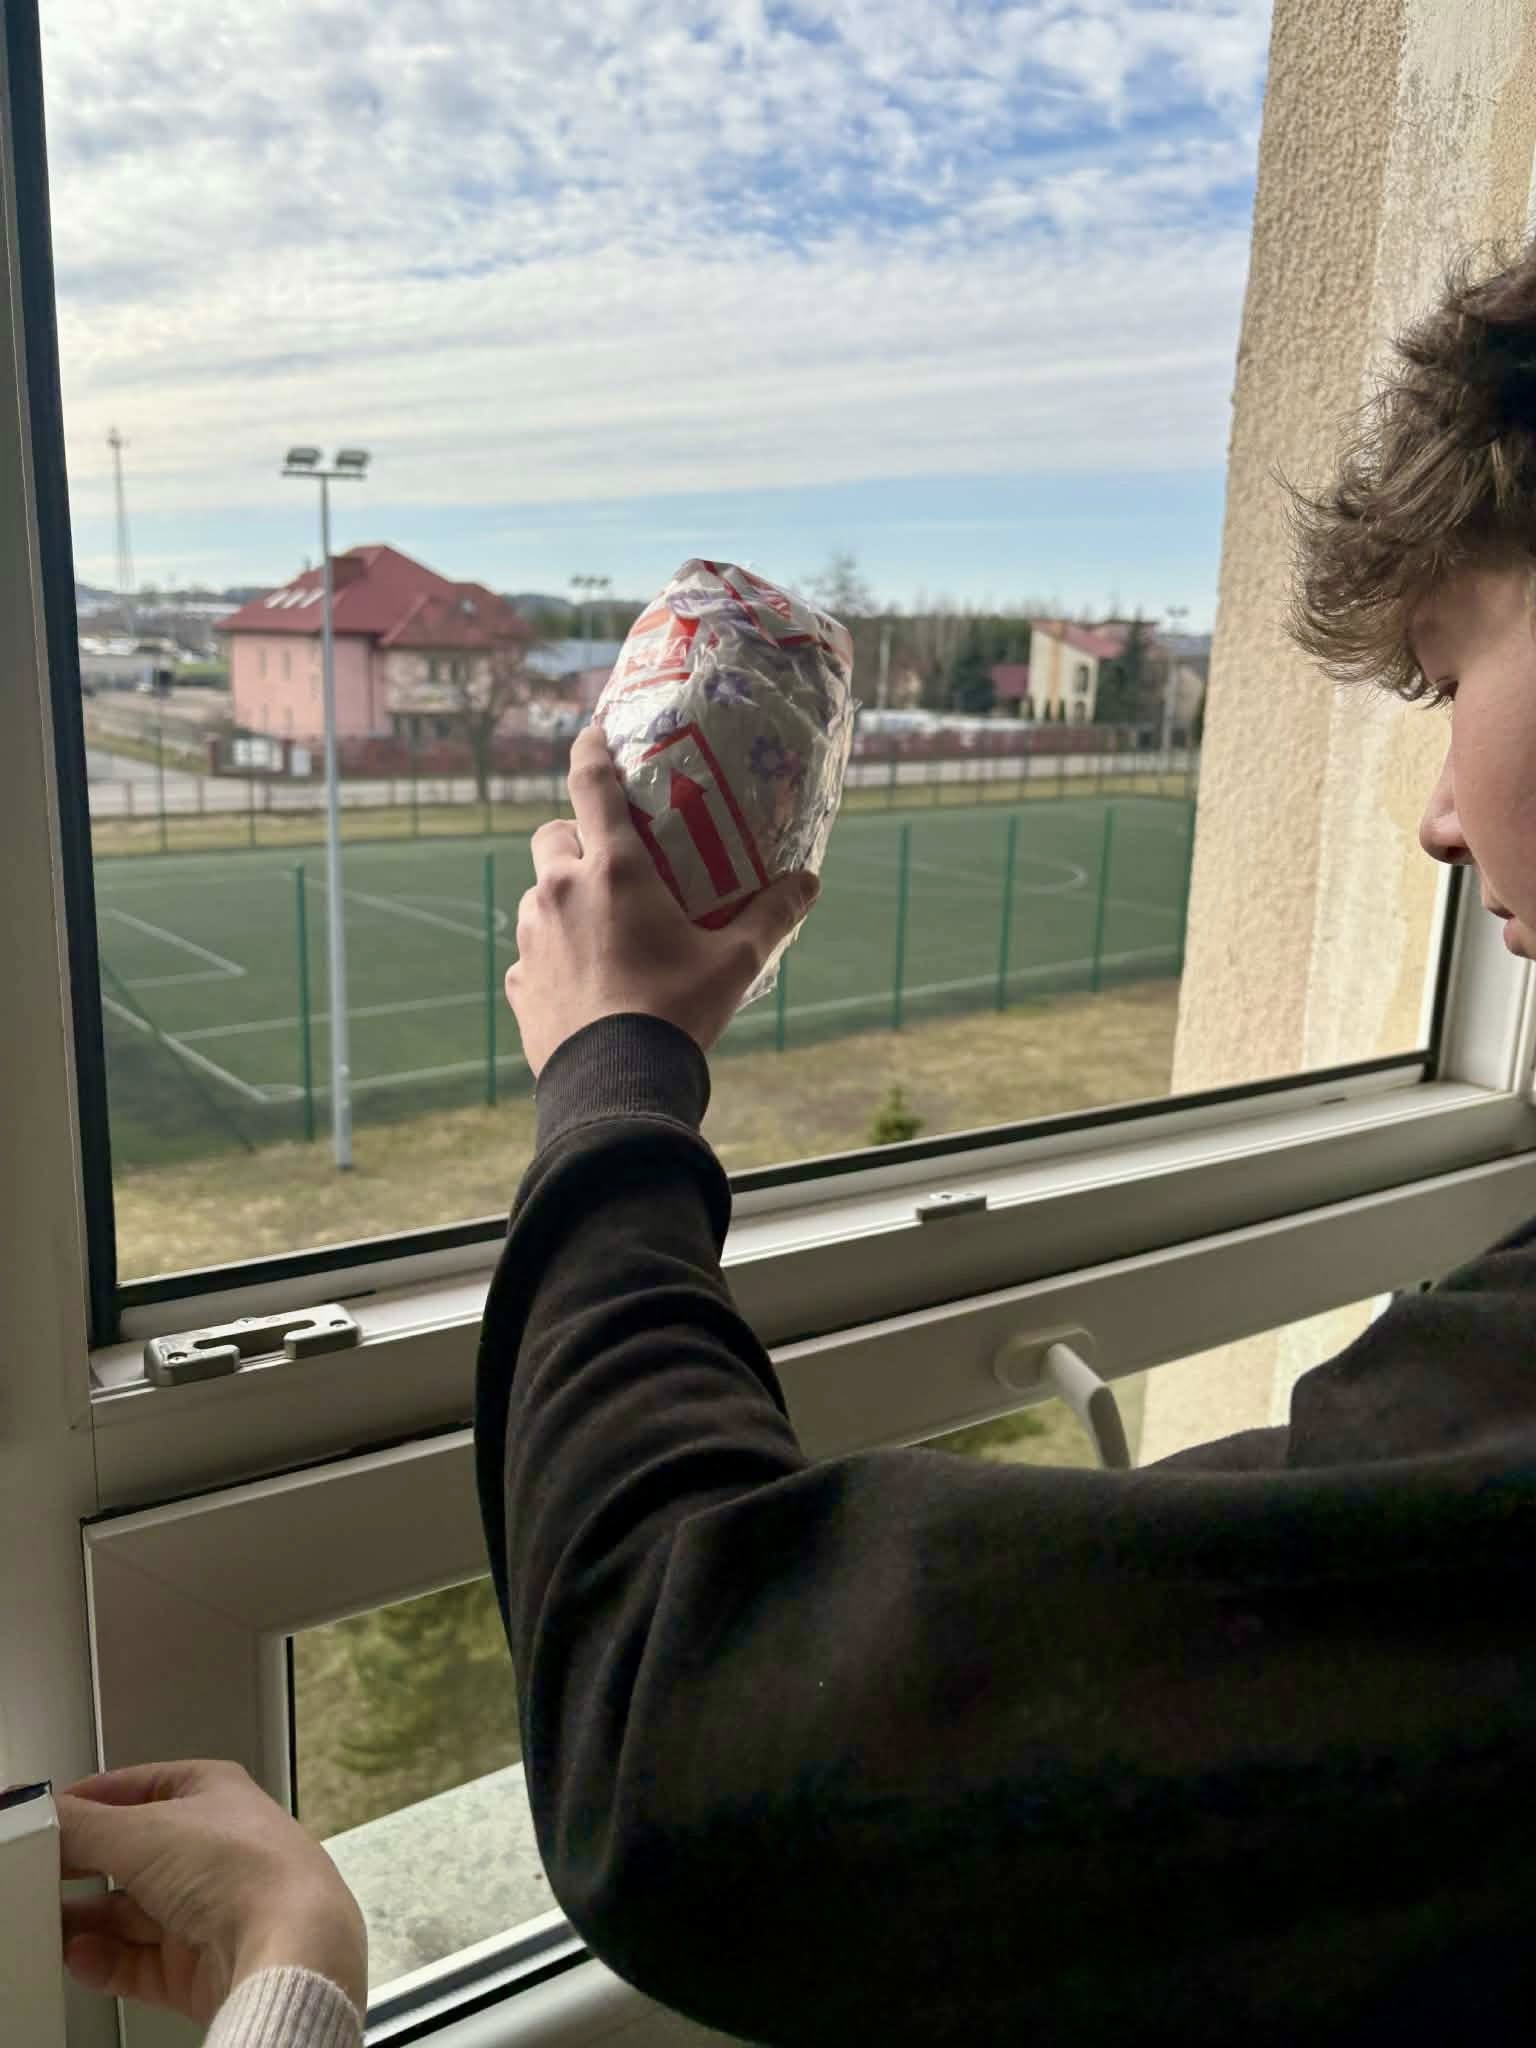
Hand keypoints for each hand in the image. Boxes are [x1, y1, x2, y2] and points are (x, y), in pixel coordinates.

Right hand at [57, 1759, 366, 2026]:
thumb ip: (84, 1825)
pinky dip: (104, 1960)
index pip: (143, 1787)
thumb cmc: (240, 1869)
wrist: (286, 1948)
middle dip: (85, 1866)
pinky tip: (79, 1955)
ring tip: (47, 1921)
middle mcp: (214, 1850)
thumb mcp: (142, 1832)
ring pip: (131, 1913)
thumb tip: (49, 1816)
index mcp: (215, 1795)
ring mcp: (208, 1910)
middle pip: (133, 1856)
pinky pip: (138, 1962)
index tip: (52, 1816)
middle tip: (40, 1875)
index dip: (95, 1799)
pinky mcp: (200, 1966)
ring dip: (87, 1919)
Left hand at [506, 725, 818, 1075]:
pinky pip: (530, 954)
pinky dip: (551, 956)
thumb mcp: (736, 962)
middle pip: (550, 835)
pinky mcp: (519, 983)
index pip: (591, 784)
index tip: (593, 733)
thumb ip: (772, 914)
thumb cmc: (677, 1012)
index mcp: (613, 869)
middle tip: (605, 857)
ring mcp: (531, 937)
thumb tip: (809, 881)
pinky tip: (582, 982)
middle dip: (572, 836)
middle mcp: (560, 891)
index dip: (591, 751)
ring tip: (600, 928)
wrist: (615, 1085)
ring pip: (537, 895)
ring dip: (561, 898)